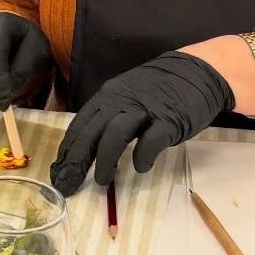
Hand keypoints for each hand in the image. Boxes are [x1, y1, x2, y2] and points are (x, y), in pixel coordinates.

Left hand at [50, 52, 233, 195]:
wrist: (197, 70)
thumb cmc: (157, 89)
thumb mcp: (126, 96)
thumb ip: (109, 117)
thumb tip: (87, 148)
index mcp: (108, 96)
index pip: (79, 125)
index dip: (67, 150)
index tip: (58, 172)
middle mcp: (121, 101)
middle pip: (91, 132)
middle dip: (77, 160)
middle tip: (68, 184)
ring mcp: (145, 109)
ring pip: (115, 135)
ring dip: (105, 161)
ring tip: (102, 181)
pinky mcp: (169, 119)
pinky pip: (151, 140)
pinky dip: (142, 156)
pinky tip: (140, 168)